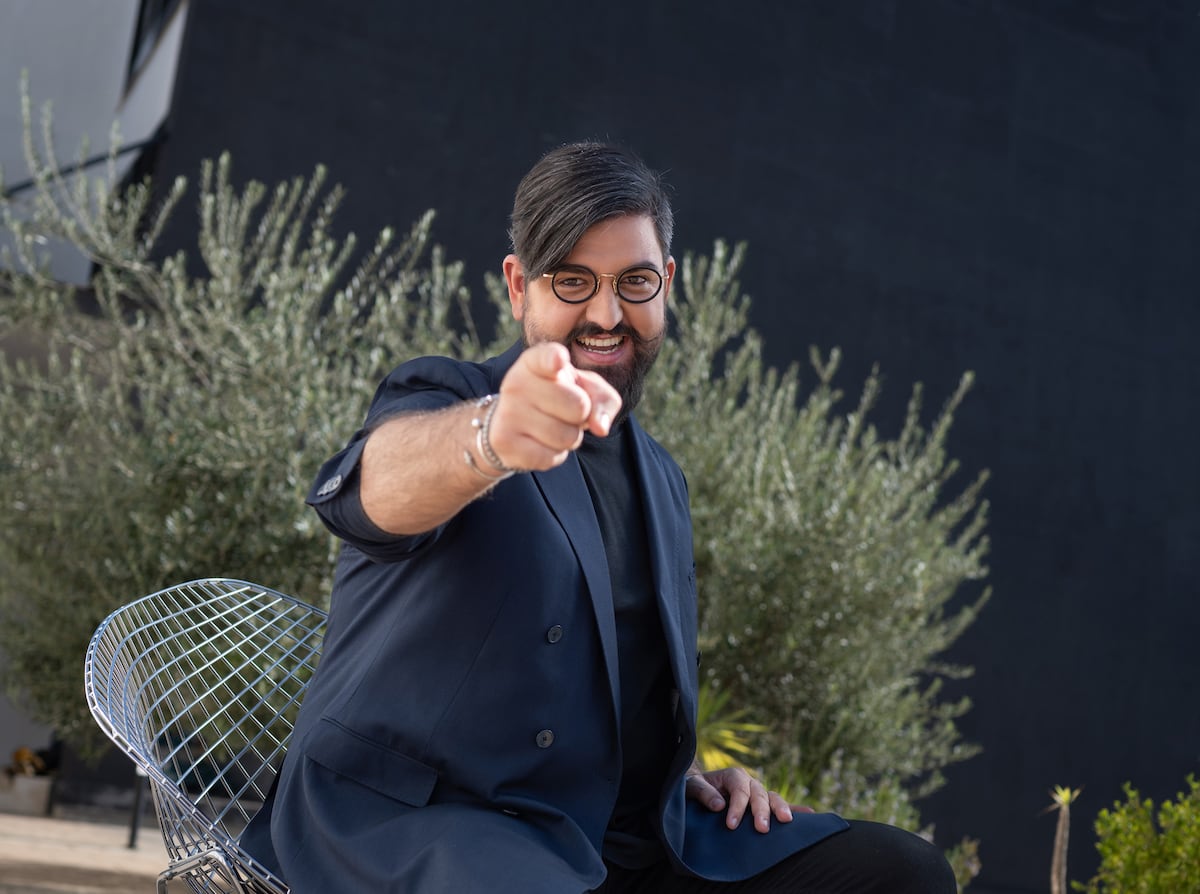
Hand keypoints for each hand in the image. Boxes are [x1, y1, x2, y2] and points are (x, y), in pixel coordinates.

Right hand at [489, 342, 621, 469]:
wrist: (509, 424)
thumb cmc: (556, 399)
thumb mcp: (583, 388)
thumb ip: (603, 399)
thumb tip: (601, 428)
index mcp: (535, 362)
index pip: (545, 357)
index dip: (555, 359)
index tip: (559, 360)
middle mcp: (517, 383)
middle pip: (578, 406)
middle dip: (581, 416)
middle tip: (564, 412)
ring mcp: (508, 413)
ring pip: (567, 437)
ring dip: (569, 438)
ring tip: (553, 427)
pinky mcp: (504, 442)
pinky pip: (550, 458)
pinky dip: (554, 455)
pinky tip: (540, 443)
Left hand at [684, 767, 813, 832]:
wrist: (696, 788)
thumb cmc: (693, 787)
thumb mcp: (691, 786)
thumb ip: (703, 793)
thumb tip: (719, 806)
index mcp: (733, 775)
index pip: (740, 790)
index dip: (737, 807)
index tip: (732, 825)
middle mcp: (749, 782)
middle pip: (759, 794)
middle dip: (762, 811)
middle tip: (762, 828)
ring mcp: (758, 793)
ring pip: (772, 798)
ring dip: (781, 808)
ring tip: (787, 821)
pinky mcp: (762, 805)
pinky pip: (780, 806)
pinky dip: (795, 809)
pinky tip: (810, 815)